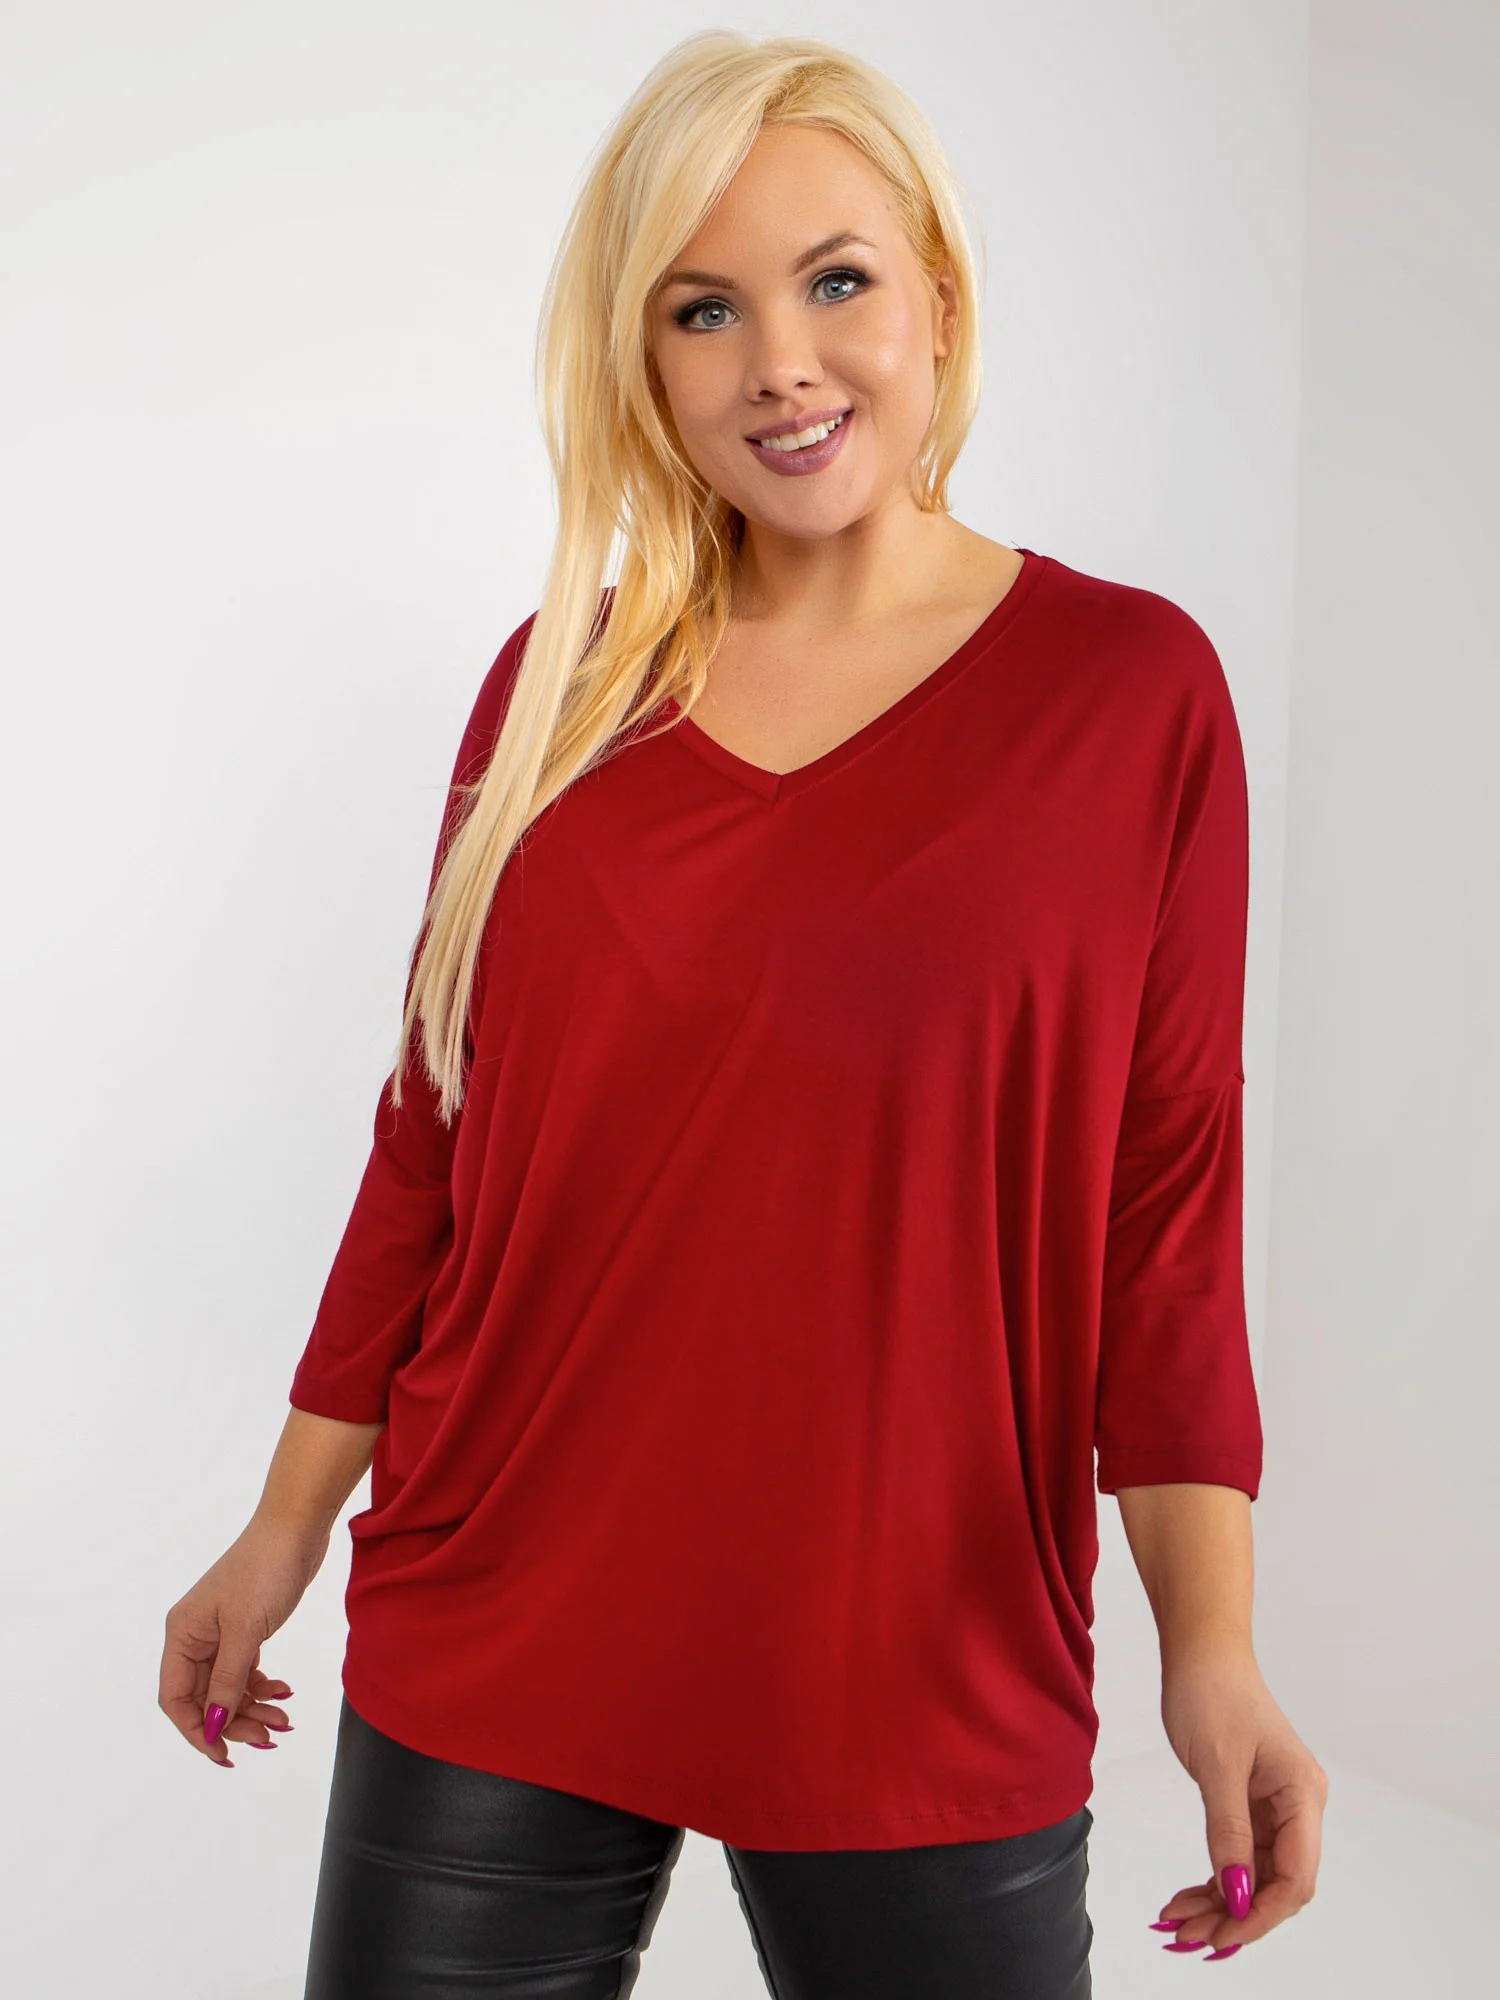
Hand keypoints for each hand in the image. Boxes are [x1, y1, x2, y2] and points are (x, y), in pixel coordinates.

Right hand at [159, 1513, 330, 1765]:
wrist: (296, 1526)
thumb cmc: (266, 1570)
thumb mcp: (246, 1630)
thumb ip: (227, 1680)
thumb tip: (215, 1725)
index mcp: (182, 1634)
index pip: (176, 1698)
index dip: (197, 1731)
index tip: (225, 1755)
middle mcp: (195, 1636)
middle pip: (205, 1698)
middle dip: (235, 1722)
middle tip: (269, 1737)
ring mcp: (220, 1632)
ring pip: (228, 1687)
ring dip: (252, 1707)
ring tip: (284, 1719)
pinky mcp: (246, 1627)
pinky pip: (246, 1670)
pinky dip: (262, 1685)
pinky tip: (285, 1692)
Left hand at [1151, 1646, 1327, 1959]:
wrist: (1200, 1651)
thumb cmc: (1212, 1691)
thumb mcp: (1217, 1765)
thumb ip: (1228, 1832)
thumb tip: (1236, 1894)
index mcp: (1302, 1795)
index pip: (1295, 1877)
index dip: (1260, 1913)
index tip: (1220, 1933)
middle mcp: (1297, 1806)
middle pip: (1276, 1884)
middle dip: (1235, 1915)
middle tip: (1187, 1937)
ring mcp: (1275, 1806)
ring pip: (1254, 1875)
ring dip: (1220, 1903)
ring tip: (1178, 1923)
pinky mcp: (1251, 1803)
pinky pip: (1239, 1855)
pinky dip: (1215, 1878)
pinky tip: (1187, 1897)